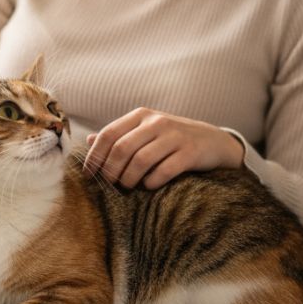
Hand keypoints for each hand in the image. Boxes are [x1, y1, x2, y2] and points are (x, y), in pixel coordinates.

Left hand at [83, 107, 244, 189]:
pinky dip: (151, 182)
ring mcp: (175, 136)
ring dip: (129, 179)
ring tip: (128, 187)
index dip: (94, 156)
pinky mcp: (190, 152)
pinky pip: (164, 171)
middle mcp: (156, 122)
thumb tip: (88, 140)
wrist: (213, 141)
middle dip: (110, 171)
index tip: (88, 175)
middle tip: (109, 185)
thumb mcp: (145, 131)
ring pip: (141, 160)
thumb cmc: (171, 139)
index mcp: (141, 116)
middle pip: (122, 149)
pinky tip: (149, 186)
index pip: (108, 134)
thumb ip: (119, 135)